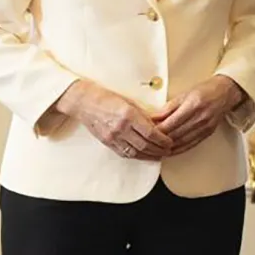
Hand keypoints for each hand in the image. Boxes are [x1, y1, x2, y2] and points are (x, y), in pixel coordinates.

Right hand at [57, 80, 173, 160]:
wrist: (85, 102)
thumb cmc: (108, 97)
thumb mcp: (129, 101)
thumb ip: (144, 114)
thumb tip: (160, 124)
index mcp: (128, 115)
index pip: (150, 133)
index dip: (162, 140)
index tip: (170, 142)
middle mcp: (121, 127)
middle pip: (144, 145)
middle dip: (159, 150)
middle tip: (168, 151)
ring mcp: (113, 136)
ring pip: (135, 152)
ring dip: (149, 156)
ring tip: (159, 156)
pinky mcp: (107, 142)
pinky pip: (124, 153)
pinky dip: (136, 156)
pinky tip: (143, 156)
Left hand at [155, 76, 245, 156]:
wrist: (225, 93)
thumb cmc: (205, 90)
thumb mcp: (184, 94)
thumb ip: (169, 107)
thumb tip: (153, 118)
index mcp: (193, 105)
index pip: (171, 123)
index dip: (157, 130)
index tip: (147, 132)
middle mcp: (200, 118)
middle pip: (175, 134)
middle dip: (160, 140)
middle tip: (149, 142)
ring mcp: (205, 127)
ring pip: (182, 142)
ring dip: (168, 147)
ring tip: (157, 148)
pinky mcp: (207, 133)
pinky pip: (190, 145)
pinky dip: (178, 149)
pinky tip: (170, 151)